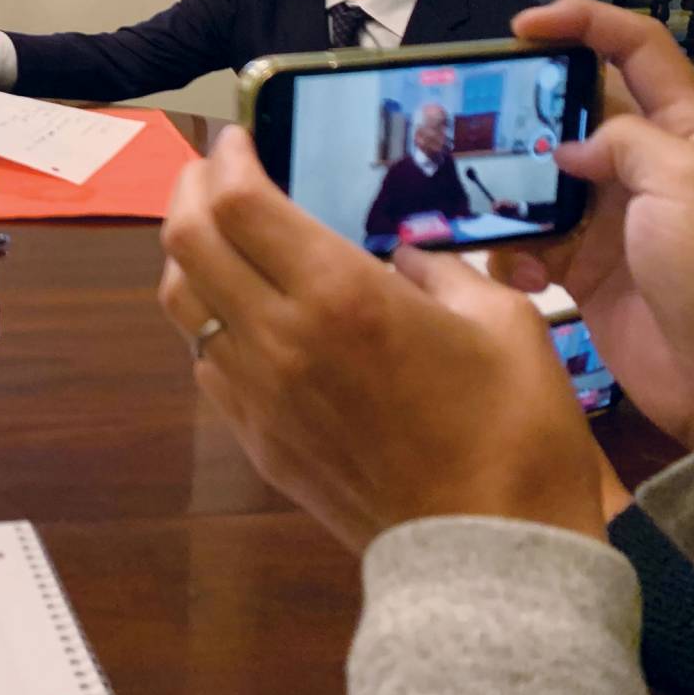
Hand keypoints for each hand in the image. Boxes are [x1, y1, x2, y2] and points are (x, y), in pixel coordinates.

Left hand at [157, 128, 604, 552]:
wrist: (490, 557)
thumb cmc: (513, 434)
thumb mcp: (504, 319)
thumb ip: (441, 267)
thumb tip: (402, 253)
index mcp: (340, 295)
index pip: (241, 202)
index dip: (228, 157)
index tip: (239, 137)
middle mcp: (281, 338)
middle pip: (188, 240)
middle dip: (190, 189)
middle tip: (215, 169)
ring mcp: (259, 393)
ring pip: (180, 301)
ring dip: (188, 252)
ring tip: (220, 230)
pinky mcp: (257, 439)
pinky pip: (204, 359)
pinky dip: (208, 318)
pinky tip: (243, 308)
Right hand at [499, 0, 693, 448]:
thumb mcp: (691, 184)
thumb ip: (626, 141)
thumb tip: (569, 150)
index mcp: (689, 132)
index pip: (637, 50)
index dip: (583, 23)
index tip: (523, 26)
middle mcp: (648, 166)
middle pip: (575, 111)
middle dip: (527, 110)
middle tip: (478, 115)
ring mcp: (614, 218)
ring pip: (542, 177)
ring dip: (509, 187)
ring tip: (481, 198)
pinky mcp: (585, 268)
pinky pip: (531, 241)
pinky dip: (514, 251)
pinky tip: (522, 273)